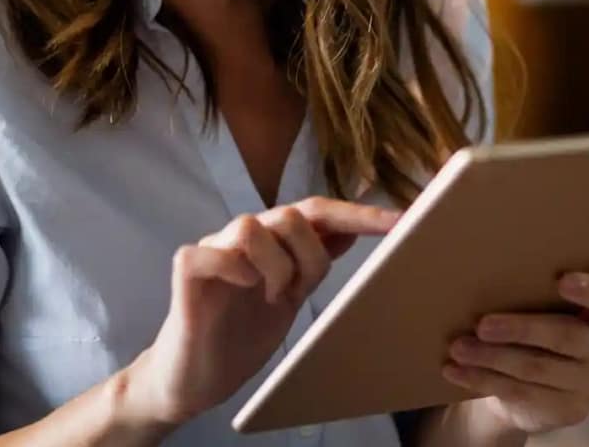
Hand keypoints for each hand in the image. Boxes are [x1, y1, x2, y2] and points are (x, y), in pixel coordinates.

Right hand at [124, 198, 399, 426]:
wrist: (194, 378)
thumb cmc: (240, 335)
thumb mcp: (290, 297)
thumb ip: (312, 262)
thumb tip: (348, 232)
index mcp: (272, 242)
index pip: (318, 212)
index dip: (358, 214)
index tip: (402, 222)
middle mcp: (243, 237)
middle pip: (289, 214)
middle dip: (308, 256)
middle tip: (298, 293)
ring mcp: (213, 250)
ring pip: (250, 227)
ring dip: (273, 267)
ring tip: (271, 298)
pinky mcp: (186, 270)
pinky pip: (208, 253)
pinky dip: (232, 268)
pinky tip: (242, 289)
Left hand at [442, 272, 588, 434]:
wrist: (544, 384)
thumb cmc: (547, 323)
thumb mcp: (552, 305)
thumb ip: (541, 290)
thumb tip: (486, 267)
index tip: (562, 280)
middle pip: (567, 338)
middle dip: (520, 329)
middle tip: (482, 324)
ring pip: (537, 368)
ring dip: (492, 357)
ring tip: (458, 347)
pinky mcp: (570, 410)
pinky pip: (522, 393)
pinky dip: (484, 380)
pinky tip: (457, 371)